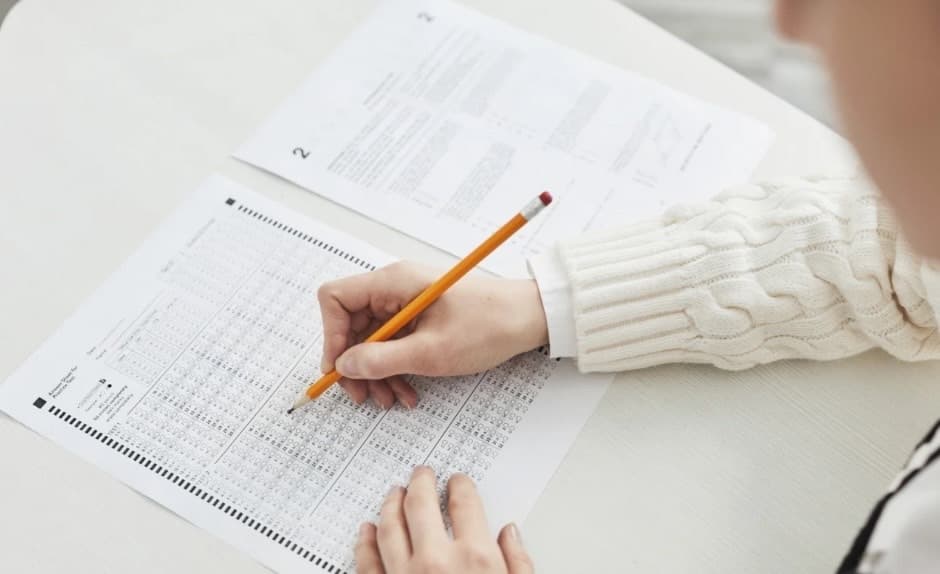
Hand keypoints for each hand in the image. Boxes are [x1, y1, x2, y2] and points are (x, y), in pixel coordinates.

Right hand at [318, 262, 547, 408]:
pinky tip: (407, 392)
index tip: (340, 369)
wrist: (528, 319)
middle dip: (355, 364)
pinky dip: (395, 368)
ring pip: (371, 339)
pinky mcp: (419, 318)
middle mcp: (394, 288)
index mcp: (393, 282)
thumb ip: (382, 360)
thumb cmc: (488, 326)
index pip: (335, 298)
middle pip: (351, 324)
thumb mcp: (431, 352)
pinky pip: (393, 343)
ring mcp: (406, 303)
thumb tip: (344, 366)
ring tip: (390, 400)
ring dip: (376, 372)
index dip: (331, 335)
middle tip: (363, 396)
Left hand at [355, 466, 533, 573]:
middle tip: (421, 473)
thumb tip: (511, 536)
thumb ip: (518, 564)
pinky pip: (368, 562)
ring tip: (394, 493)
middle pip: (421, 505)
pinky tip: (366, 531)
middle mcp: (437, 562)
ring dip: (390, 505)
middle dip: (420, 482)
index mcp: (476, 558)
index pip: (464, 504)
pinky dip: (364, 543)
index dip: (460, 486)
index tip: (458, 482)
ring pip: (389, 527)